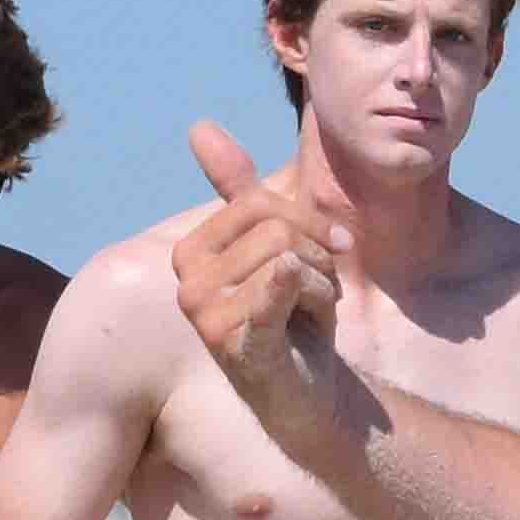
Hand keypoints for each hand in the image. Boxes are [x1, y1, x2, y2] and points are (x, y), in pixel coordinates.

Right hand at [171, 119, 352, 428]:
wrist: (308, 393)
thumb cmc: (290, 318)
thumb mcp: (270, 247)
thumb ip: (236, 191)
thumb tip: (198, 127)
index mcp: (190, 254)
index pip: (257, 204)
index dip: (307, 220)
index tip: (331, 248)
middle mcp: (188, 285)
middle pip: (275, 228)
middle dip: (319, 253)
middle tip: (325, 289)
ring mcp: (208, 318)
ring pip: (288, 256)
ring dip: (325, 282)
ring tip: (318, 311)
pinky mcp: (240, 346)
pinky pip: (274, 293)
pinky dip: (297, 287)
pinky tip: (304, 290)